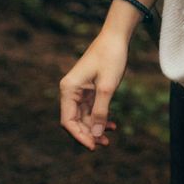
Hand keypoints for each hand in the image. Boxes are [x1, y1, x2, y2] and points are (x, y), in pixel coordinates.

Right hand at [59, 31, 127, 150]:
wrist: (116, 37)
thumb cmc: (110, 57)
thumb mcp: (107, 87)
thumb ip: (100, 112)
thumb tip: (95, 134)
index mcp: (68, 89)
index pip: (68, 121)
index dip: (79, 136)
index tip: (93, 146)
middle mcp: (70, 91)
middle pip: (75, 121)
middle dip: (89, 133)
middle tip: (104, 144)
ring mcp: (79, 90)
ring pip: (84, 116)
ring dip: (95, 127)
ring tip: (108, 138)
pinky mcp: (89, 89)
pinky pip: (91, 109)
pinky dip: (100, 117)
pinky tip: (111, 124)